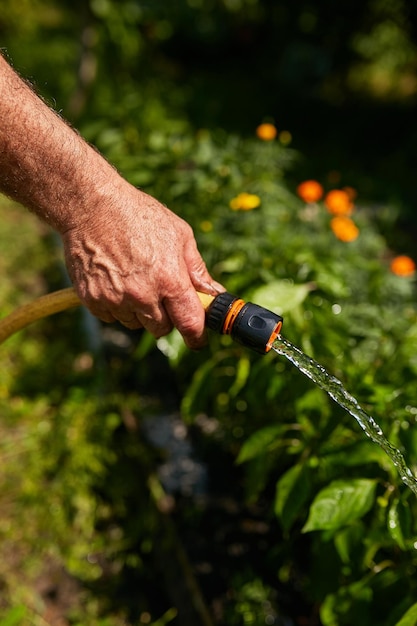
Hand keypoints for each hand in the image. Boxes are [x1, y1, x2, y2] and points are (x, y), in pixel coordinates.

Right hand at [61, 182, 223, 348]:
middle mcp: (142, 294)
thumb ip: (197, 270)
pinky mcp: (93, 299)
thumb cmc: (139, 215)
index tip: (197, 339)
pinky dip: (116, 305)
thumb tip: (214, 294)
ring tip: (134, 279)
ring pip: (135, 324)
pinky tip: (115, 279)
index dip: (196, 336)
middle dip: (165, 317)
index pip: (189, 324)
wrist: (90, 205)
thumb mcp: (179, 234)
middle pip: (161, 329)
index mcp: (169, 279)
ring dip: (139, 311)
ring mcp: (115, 299)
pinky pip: (111, 317)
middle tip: (161, 294)